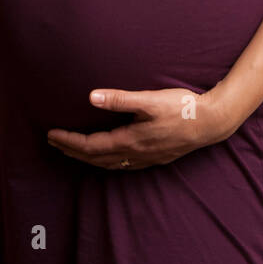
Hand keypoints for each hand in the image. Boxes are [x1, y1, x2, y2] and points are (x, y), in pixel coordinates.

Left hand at [46, 85, 234, 170]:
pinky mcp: (155, 157)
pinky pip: (123, 165)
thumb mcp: (149, 100)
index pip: (91, 145)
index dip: (69, 141)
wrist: (211, 123)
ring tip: (74, 151)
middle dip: (73, 151)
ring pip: (110, 164)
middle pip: (96, 158)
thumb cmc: (182, 108)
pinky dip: (107, 162)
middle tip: (54, 143)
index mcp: (130, 140)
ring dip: (88, 158)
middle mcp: (135, 154)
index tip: (51, 135)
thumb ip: (119, 100)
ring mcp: (146, 159)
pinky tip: (108, 158)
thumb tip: (91, 98)